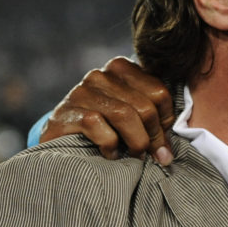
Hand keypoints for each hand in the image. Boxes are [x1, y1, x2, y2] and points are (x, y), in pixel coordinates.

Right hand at [39, 57, 175, 165]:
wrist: (59, 141)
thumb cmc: (102, 129)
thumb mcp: (129, 117)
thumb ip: (151, 120)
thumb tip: (167, 153)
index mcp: (121, 69)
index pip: (159, 92)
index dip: (166, 121)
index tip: (162, 141)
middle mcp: (100, 75)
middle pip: (145, 106)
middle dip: (153, 137)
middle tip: (153, 156)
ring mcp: (81, 92)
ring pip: (125, 115)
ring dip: (136, 142)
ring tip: (135, 157)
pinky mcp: (65, 113)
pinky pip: (98, 126)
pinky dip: (109, 146)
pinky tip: (110, 155)